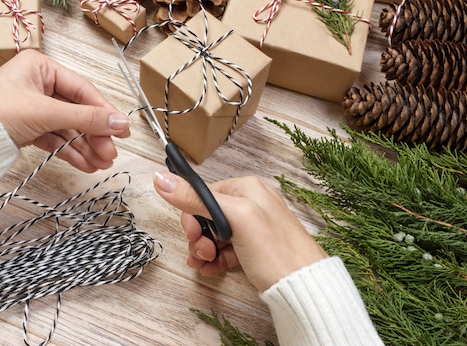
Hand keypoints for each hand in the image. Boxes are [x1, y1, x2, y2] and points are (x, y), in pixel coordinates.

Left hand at [0, 49, 129, 172]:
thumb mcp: (46, 112)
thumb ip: (86, 118)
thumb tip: (121, 123)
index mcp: (41, 67)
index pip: (82, 90)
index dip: (104, 111)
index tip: (122, 130)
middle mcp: (38, 84)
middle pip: (77, 111)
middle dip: (95, 135)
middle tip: (111, 155)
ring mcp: (33, 107)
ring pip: (68, 127)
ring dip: (85, 146)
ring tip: (101, 165)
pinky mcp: (27, 127)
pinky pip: (55, 138)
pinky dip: (70, 151)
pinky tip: (85, 164)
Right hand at [153, 173, 326, 291]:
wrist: (304, 287)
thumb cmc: (276, 251)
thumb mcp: (233, 218)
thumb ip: (196, 198)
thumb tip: (162, 178)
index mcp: (246, 188)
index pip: (203, 195)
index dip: (192, 216)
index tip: (192, 235)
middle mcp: (251, 203)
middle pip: (207, 216)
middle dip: (198, 237)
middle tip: (202, 253)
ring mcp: (253, 226)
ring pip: (215, 235)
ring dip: (204, 250)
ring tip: (206, 265)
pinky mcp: (255, 248)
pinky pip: (226, 249)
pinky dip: (215, 259)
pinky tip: (212, 270)